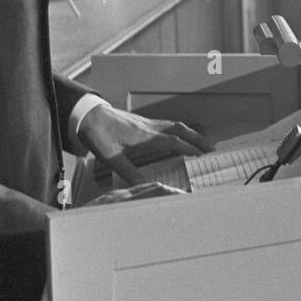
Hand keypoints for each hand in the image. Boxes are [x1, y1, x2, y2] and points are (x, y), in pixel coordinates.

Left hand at [77, 105, 210, 186]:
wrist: (88, 115)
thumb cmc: (99, 135)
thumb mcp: (111, 157)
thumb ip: (128, 172)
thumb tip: (144, 186)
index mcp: (145, 136)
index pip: (174, 141)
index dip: (190, 148)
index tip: (204, 156)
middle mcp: (150, 127)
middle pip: (180, 129)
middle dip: (197, 139)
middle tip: (212, 149)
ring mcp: (147, 123)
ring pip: (175, 126)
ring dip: (190, 134)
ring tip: (200, 144)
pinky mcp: (143, 122)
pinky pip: (167, 125)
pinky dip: (178, 131)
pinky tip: (178, 138)